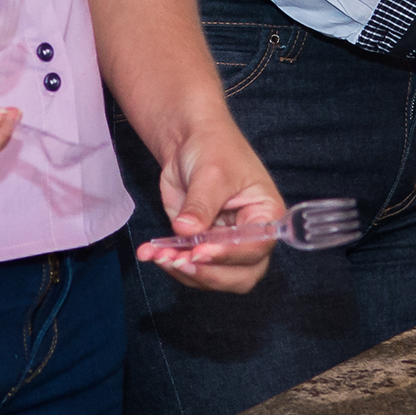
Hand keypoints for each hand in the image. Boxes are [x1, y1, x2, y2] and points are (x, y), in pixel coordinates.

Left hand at [133, 117, 283, 292]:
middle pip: (239, 274)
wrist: (190, 139)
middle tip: (181, 260)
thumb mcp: (212, 173)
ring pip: (211, 275)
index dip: (230, 255)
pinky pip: (188, 263)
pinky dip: (169, 262)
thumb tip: (186, 231)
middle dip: (208, 273)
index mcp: (265, 217)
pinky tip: (150, 253)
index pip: (256, 248)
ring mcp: (223, 244)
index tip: (201, 251)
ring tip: (158, 255)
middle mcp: (249, 237)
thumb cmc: (214, 147)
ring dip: (184, 270)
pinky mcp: (198, 243)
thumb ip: (201, 205)